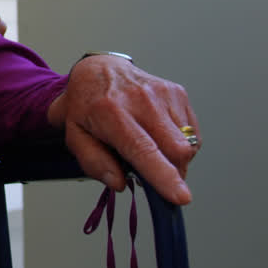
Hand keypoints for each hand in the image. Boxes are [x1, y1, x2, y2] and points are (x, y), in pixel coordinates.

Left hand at [46, 54, 197, 204]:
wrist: (98, 70)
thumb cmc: (86, 106)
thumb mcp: (75, 136)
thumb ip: (94, 162)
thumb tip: (119, 183)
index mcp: (111, 112)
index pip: (143, 149)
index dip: (164, 176)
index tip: (181, 197)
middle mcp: (141, 100)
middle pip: (176, 150)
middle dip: (172, 173)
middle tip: (151, 174)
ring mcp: (163, 94)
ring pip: (188, 144)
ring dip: (174, 158)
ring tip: (150, 147)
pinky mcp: (178, 93)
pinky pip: (192, 133)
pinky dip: (180, 143)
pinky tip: (159, 135)